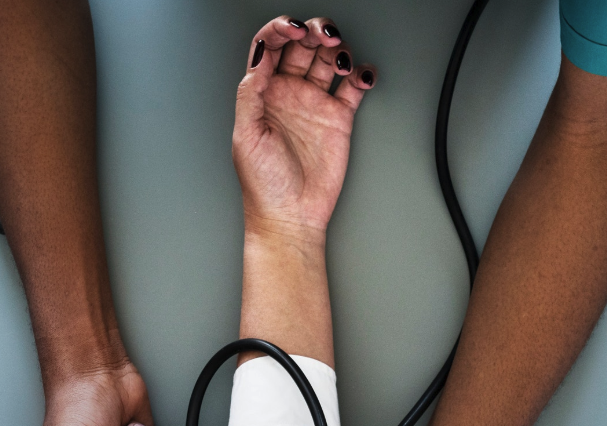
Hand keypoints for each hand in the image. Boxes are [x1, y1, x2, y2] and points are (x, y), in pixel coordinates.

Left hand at [234, 15, 375, 236]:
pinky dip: (361, 74)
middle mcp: (289, 92)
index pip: (270, 46)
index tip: (293, 28)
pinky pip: (353, 87)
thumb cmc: (263, 184)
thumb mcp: (246, 135)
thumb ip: (250, 93)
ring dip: (337, 49)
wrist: (291, 216)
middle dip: (313, 31)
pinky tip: (361, 75)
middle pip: (303, 45)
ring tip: (340, 59)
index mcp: (263, 92)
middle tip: (324, 36)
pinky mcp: (339, 118)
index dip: (280, 29)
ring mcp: (315, 103)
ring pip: (328, 59)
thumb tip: (260, 56)